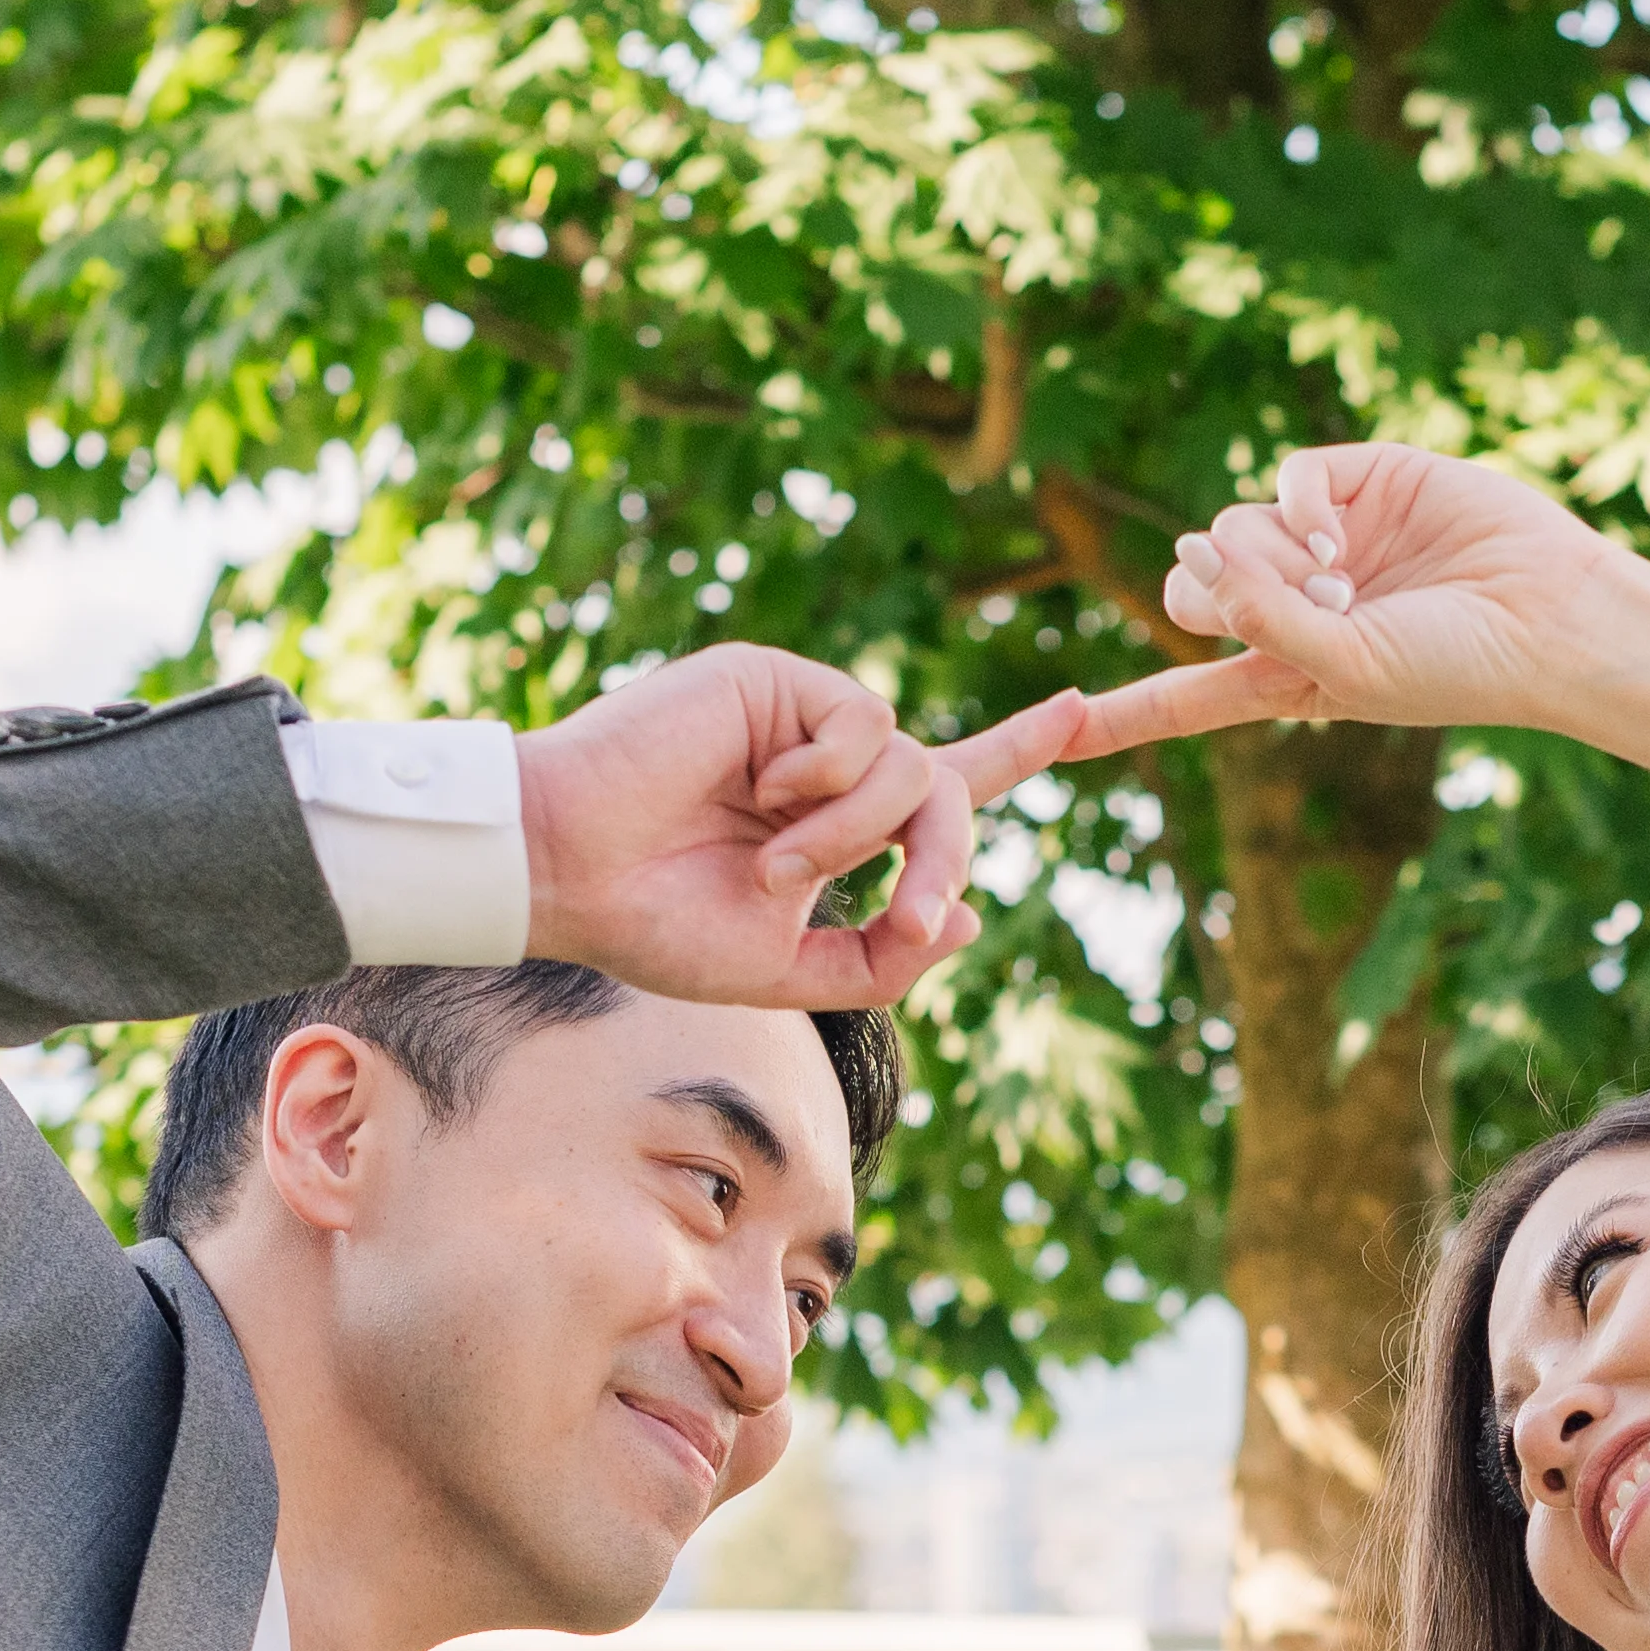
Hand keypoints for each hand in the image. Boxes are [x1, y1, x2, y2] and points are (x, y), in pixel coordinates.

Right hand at [514, 648, 999, 1012]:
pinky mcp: (777, 680)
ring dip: (856, 837)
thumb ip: (886, 954)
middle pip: (946, 794)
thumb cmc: (655, 924)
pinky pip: (867, 725)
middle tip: (913, 918)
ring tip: (774, 864)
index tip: (1078, 711)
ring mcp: (803, 721)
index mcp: (834, 832)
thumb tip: (974, 916)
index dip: (1014, 751)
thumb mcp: (789, 970)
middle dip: (945, 859)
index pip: (942, 790)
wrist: (571, 873)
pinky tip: (762, 791)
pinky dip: (830, 778)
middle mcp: (827, 772)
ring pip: (911, 768)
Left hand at [1150, 445, 1636, 741]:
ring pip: (1229, 528)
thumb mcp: (1343, 668)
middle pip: (1191, 589)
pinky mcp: (1359, 481)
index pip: (1185, 696)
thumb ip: (1262, 620)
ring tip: (1339, 574)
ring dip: (1267, 551)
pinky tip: (1338, 531)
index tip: (1053, 732)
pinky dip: (1296, 502)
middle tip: (1285, 598)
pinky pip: (1283, 478)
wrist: (1546, 615)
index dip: (1121, 716)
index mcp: (1287, 674)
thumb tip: (1195, 552)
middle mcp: (1296, 606)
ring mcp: (1325, 542)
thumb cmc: (1455, 666)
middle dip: (1213, 590)